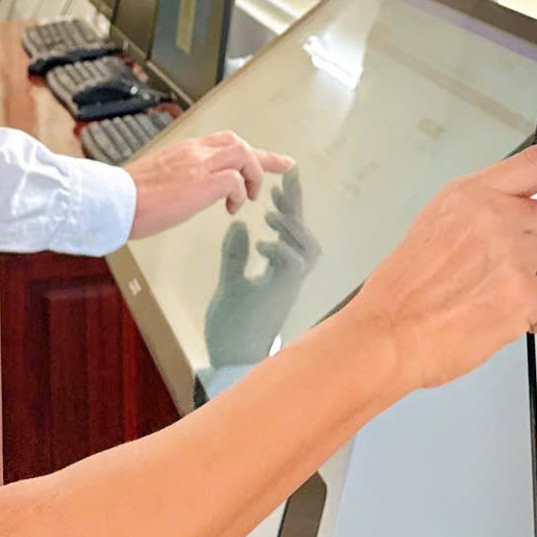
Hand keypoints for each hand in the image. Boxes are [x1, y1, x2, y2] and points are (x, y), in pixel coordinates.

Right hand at [128, 130, 295, 236]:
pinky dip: (240, 193)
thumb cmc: (128, 196)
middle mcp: (194, 152)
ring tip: (247, 198)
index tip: (271, 158)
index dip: (250, 151)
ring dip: (253, 175)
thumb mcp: (158, 178)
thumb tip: (189, 190)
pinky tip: (231, 208)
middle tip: (280, 169)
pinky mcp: (201, 183)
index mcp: (184, 151)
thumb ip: (179, 177)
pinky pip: (236, 180)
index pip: (223, 141)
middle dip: (262, 159)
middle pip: (239, 143)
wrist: (114, 200)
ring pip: (243, 154)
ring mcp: (198, 165)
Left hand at [203, 170, 321, 366]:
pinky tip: (261, 243)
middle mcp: (289, 276)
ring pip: (307, 249)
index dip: (288, 204)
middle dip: (297, 206)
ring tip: (271, 215)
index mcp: (278, 270)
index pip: (287, 230)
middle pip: (304, 233)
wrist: (229, 358)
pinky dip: (280, 251)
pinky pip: (292, 268)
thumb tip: (239, 224)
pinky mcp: (281, 297)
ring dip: (292, 228)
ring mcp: (288, 287)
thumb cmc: (232, 326)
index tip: (280, 180)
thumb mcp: (230, 282)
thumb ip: (235, 254)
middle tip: (287, 178)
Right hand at [344, 131, 536, 396]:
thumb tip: (523, 219)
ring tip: (508, 298)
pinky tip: (510, 319)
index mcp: (472, 194)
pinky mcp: (522, 293)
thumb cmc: (406, 290)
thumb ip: (483, 213)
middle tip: (520, 272)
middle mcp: (495, 215)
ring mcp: (511, 252)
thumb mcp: (438, 225)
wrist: (387, 333)